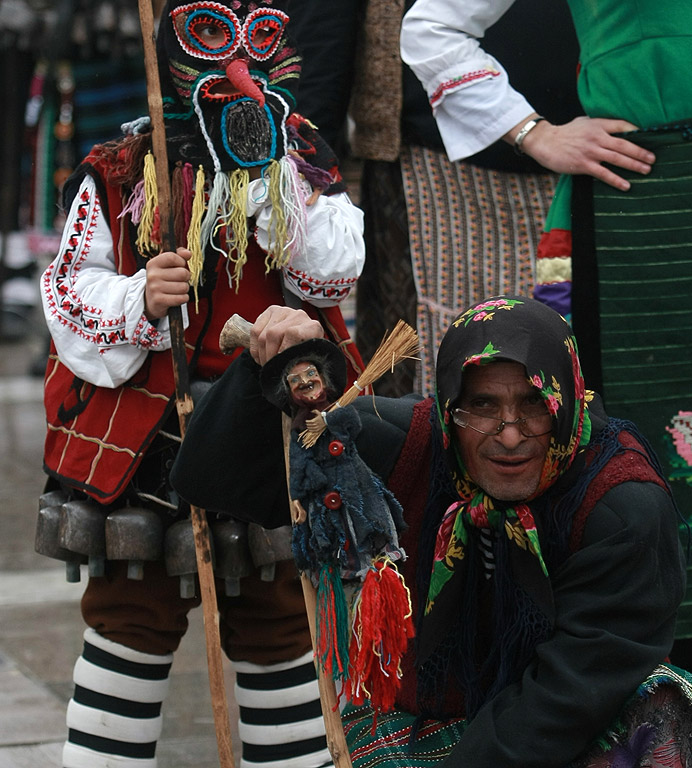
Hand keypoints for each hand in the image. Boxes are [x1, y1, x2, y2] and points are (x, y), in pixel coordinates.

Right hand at [144, 248, 190, 320]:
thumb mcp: (166, 265)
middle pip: (183, 273)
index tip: (180, 265)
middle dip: (185, 277)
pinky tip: (177, 296)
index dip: (181, 262)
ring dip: (184, 289)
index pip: (172, 257)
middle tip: (179, 280)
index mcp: (153, 263)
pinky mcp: (159, 300)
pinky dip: (183, 298)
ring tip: (176, 289)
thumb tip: (188, 253)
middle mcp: (152, 275)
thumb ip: (178, 255)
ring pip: (184, 287)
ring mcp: (155, 288)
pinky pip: (182, 298)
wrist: (150, 299)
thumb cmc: (162, 280)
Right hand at [250, 305, 323, 364]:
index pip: (293, 334)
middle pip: (273, 334)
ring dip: (261, 354)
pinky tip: (261, 355)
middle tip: (271, 368)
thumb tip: (295, 373)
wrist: (303, 342)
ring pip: (262, 335)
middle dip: (269, 355)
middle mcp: (299, 315)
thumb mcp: (308, 362)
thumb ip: (303, 367)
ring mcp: (283, 311)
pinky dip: (255, 348)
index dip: (284, 351)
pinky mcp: (270, 312)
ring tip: (267, 363)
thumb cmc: (305, 354)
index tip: (281, 365)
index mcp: (312, 327)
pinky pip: (255, 331)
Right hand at [511, 116, 655, 190]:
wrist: (544, 141)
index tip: (649, 137)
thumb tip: (610, 128)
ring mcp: (591, 151)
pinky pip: (604, 174)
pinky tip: (626, 185)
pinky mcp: (583, 164)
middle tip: (653, 159)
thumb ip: (598, 125)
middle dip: (641, 152)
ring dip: (634, 165)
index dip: (637, 131)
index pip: (623, 125)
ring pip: (618, 158)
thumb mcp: (583, 122)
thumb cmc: (563, 133)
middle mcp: (597, 137)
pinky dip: (616, 180)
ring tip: (646, 170)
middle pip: (625, 144)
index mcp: (598, 125)